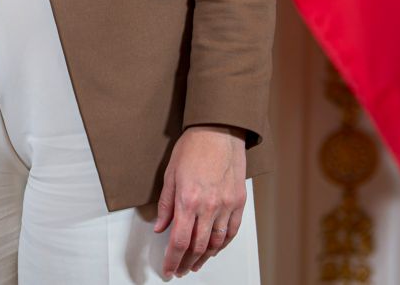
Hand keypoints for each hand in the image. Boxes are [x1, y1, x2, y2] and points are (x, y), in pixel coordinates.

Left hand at [154, 125, 246, 278]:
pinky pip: (232, 231)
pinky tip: (215, 249)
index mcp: (188, 200)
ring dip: (205, 257)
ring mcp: (226, 206)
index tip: (168, 269)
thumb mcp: (170, 174)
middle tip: (180, 269)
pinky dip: (223, 245)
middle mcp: (209, 206)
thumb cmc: (194, 147)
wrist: (219, 131)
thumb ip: (166, 205)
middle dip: (186, 262)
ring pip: (216, 243)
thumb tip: (161, 226)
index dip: (172, 260)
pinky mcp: (239, 202)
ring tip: (195, 264)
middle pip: (197, 246)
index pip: (179, 241)